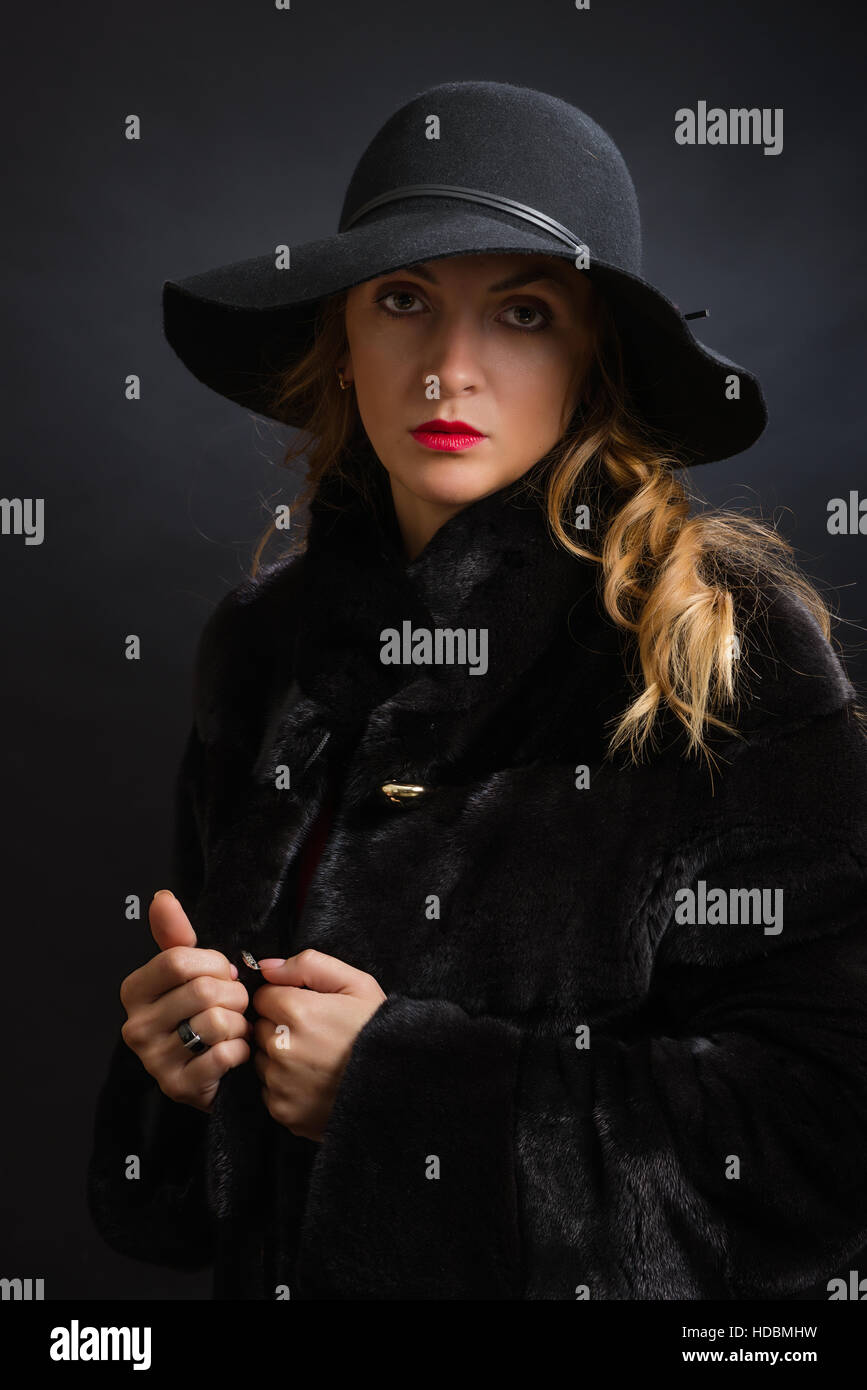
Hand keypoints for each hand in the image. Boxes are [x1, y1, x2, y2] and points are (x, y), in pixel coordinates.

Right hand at [119, 890, 251, 1113]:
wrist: (213, 1069)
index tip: (224, 974)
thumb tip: (162, 897)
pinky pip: (224, 1055)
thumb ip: (175, 934)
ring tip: (234, 1028)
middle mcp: (135, 1026)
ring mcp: (154, 1060)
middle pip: (202, 991)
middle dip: (234, 995)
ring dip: (239, 1024)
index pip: (178, 960)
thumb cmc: (201, 1012)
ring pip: (217, 1022)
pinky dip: (241, 1051)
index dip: (214, 963)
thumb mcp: (188, 971)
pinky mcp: (178, 1087)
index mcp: (134, 991)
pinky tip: (234, 1052)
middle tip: (235, 1004)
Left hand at [250, 948, 386, 1141]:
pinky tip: (315, 1082)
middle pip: (261, 1028)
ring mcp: (280, 1083)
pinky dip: (286, 1086)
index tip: (307, 1009)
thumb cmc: (378, 1030)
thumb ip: (308, 965)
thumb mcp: (357, 984)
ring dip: (280, 1057)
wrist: (399, 1085)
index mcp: (296, 1011)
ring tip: (317, 1060)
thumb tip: (266, 966)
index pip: (263, 997)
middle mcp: (281, 1049)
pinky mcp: (283, 1111)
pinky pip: (270, 1091)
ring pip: (263, 1060)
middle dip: (280, 1027)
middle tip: (316, 1035)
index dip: (285, 999)